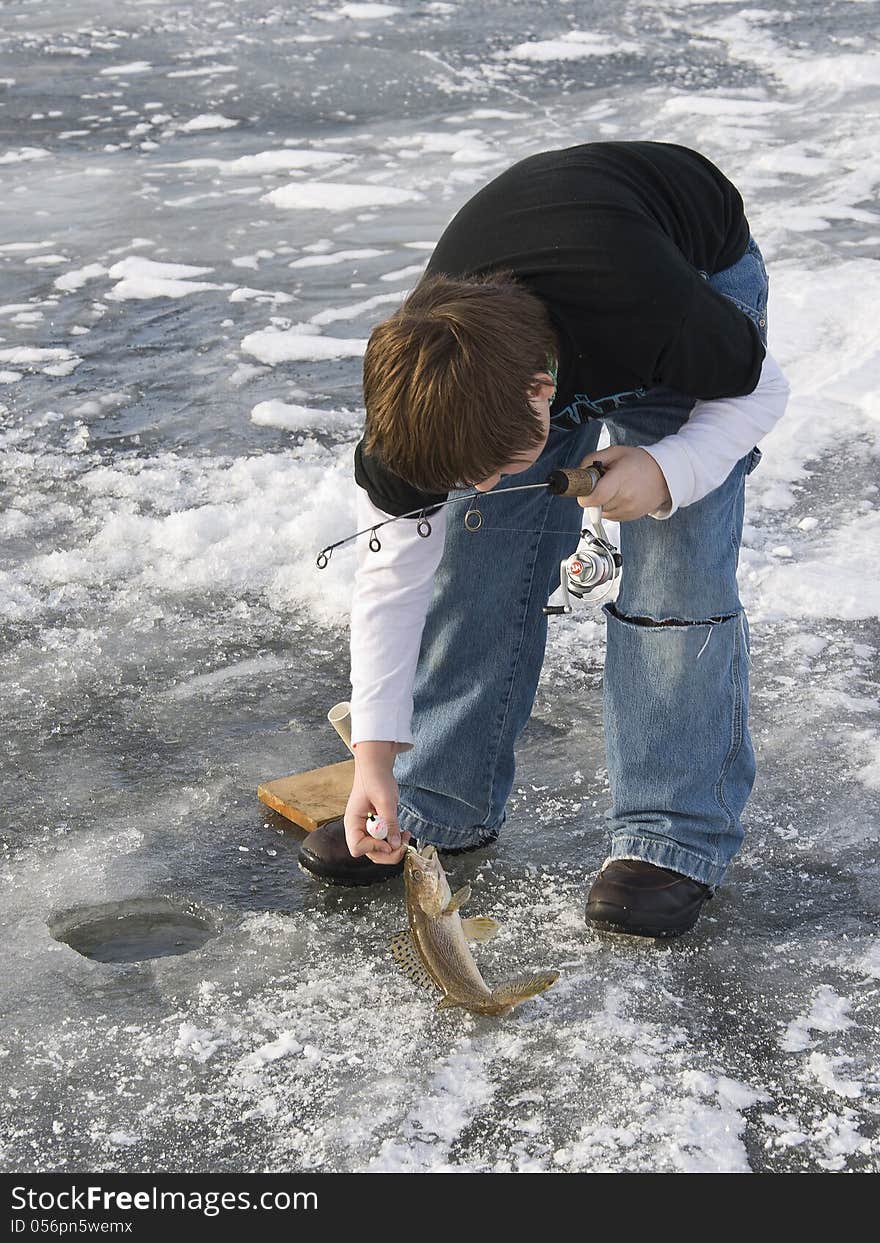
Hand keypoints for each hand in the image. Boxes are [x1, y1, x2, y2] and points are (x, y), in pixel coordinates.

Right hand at [344, 741, 410, 865]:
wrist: (376, 767)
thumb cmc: (376, 778)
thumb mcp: (385, 800)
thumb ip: (390, 823)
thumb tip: (395, 845)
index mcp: (353, 822)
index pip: (357, 847)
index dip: (373, 848)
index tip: (388, 841)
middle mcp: (358, 828)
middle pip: (370, 853)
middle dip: (388, 853)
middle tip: (403, 844)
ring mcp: (367, 829)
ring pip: (379, 850)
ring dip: (393, 848)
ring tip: (405, 835)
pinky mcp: (377, 827)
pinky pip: (385, 841)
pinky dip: (395, 841)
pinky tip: (403, 832)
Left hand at [579, 445, 670, 520]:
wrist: (665, 476)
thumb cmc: (641, 462)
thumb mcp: (616, 451)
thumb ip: (592, 459)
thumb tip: (579, 472)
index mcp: (621, 478)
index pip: (595, 497)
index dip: (584, 495)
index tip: (584, 489)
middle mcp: (625, 497)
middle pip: (595, 505)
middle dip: (593, 495)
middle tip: (602, 483)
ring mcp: (629, 509)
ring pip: (601, 512)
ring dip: (601, 502)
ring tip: (614, 488)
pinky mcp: (630, 517)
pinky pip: (610, 516)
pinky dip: (610, 507)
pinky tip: (619, 495)